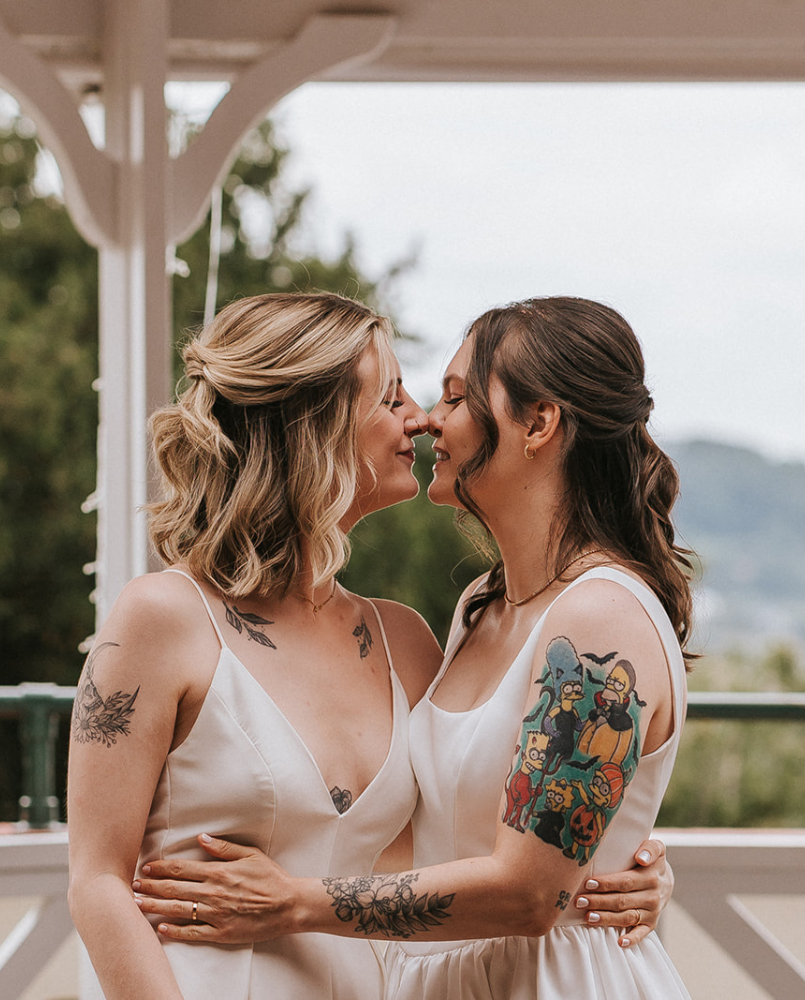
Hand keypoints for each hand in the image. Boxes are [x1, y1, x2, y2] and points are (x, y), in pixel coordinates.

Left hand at [133, 834, 295, 943]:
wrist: (288, 905)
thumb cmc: (271, 878)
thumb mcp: (250, 854)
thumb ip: (223, 847)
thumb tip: (202, 838)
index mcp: (218, 872)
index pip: (182, 868)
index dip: (161, 868)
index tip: (146, 867)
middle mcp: (212, 892)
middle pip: (174, 889)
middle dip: (150, 887)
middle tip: (132, 885)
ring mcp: (215, 914)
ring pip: (178, 910)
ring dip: (155, 907)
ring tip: (137, 905)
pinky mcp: (220, 932)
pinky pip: (192, 932)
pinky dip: (175, 931)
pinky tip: (160, 928)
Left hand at [571, 838, 672, 947]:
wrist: (666, 878)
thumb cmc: (651, 860)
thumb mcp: (656, 848)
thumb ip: (649, 849)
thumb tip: (640, 858)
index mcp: (651, 876)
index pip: (625, 881)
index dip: (606, 883)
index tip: (588, 884)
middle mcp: (652, 896)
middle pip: (622, 900)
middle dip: (599, 901)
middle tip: (579, 901)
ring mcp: (653, 912)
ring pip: (627, 917)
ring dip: (607, 918)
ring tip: (588, 918)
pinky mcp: (652, 924)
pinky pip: (642, 933)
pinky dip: (632, 939)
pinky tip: (619, 942)